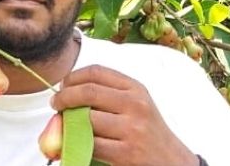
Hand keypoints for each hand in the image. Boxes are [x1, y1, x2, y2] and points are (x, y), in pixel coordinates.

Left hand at [49, 65, 197, 165]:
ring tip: (66, 125)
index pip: (97, 72)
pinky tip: (75, 142)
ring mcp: (131, 130)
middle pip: (88, 92)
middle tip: (57, 104)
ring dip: (69, 122)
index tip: (64, 86)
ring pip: (86, 119)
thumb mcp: (137, 105)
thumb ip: (109, 94)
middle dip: (65, 97)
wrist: (173, 162)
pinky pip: (90, 144)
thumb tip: (69, 91)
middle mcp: (135, 105)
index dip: (73, 77)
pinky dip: (76, 143)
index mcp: (136, 89)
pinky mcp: (125, 154)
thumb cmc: (148, 132)